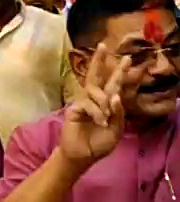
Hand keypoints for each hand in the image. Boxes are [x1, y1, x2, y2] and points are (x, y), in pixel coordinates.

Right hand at [59, 44, 130, 169]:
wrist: (82, 155)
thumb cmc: (99, 144)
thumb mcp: (116, 131)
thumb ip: (118, 113)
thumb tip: (114, 96)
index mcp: (107, 104)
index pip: (115, 85)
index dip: (120, 73)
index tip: (126, 58)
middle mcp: (95, 100)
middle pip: (97, 76)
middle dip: (100, 61)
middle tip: (103, 45)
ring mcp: (83, 103)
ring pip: (95, 91)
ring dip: (103, 101)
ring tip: (105, 118)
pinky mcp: (74, 108)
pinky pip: (88, 104)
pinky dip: (96, 112)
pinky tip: (100, 121)